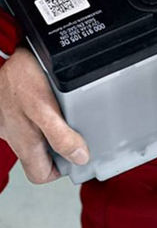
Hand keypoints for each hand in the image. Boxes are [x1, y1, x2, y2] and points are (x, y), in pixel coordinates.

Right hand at [0, 48, 89, 183]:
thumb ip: (60, 136)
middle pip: (38, 157)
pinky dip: (41, 114)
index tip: (77, 155)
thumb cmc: (19, 76)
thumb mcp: (43, 108)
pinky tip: (51, 99)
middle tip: (77, 132)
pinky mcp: (9, 106)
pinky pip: (26, 119)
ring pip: (33, 137)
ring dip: (51, 130)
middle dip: (58, 149)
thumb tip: (79, 157)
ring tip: (67, 113)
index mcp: (24, 142)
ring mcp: (9, 121)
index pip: (41, 175)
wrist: (5, 52)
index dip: (60, 170)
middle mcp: (14, 136)